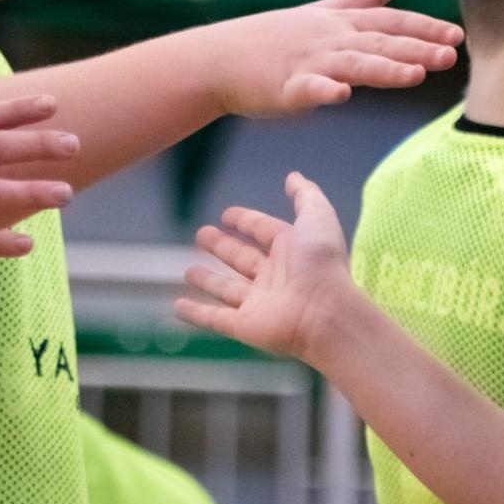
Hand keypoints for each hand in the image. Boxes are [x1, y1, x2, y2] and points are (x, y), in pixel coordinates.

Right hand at [177, 173, 356, 361]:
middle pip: (242, 258)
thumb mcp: (317, 217)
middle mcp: (274, 276)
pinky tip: (178, 307)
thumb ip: (305, 196)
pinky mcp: (245, 326)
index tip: (226, 214)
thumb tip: (293, 176)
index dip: (245, 221)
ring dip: (208, 281)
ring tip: (188, 272)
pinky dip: (196, 314)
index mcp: (290, 249)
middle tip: (201, 235)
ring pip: (227, 289)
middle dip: (221, 246)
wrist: (325, 312)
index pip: (263, 230)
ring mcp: (258, 303)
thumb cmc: (321, 263)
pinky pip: (215, 319)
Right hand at [211, 0, 462, 116]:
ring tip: (414, 75)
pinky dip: (323, 90)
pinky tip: (340, 96)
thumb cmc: (275, 38)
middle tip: (450, 55)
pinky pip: (306, 89)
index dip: (425, 28)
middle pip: (380, 42)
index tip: (457, 36)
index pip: (391, 23)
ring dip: (384, 68)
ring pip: (352, 64)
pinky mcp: (285, 88)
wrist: (222, 58)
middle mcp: (330, 39)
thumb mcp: (326, 10)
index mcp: (342, 23)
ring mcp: (308, 62)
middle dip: (416, 47)